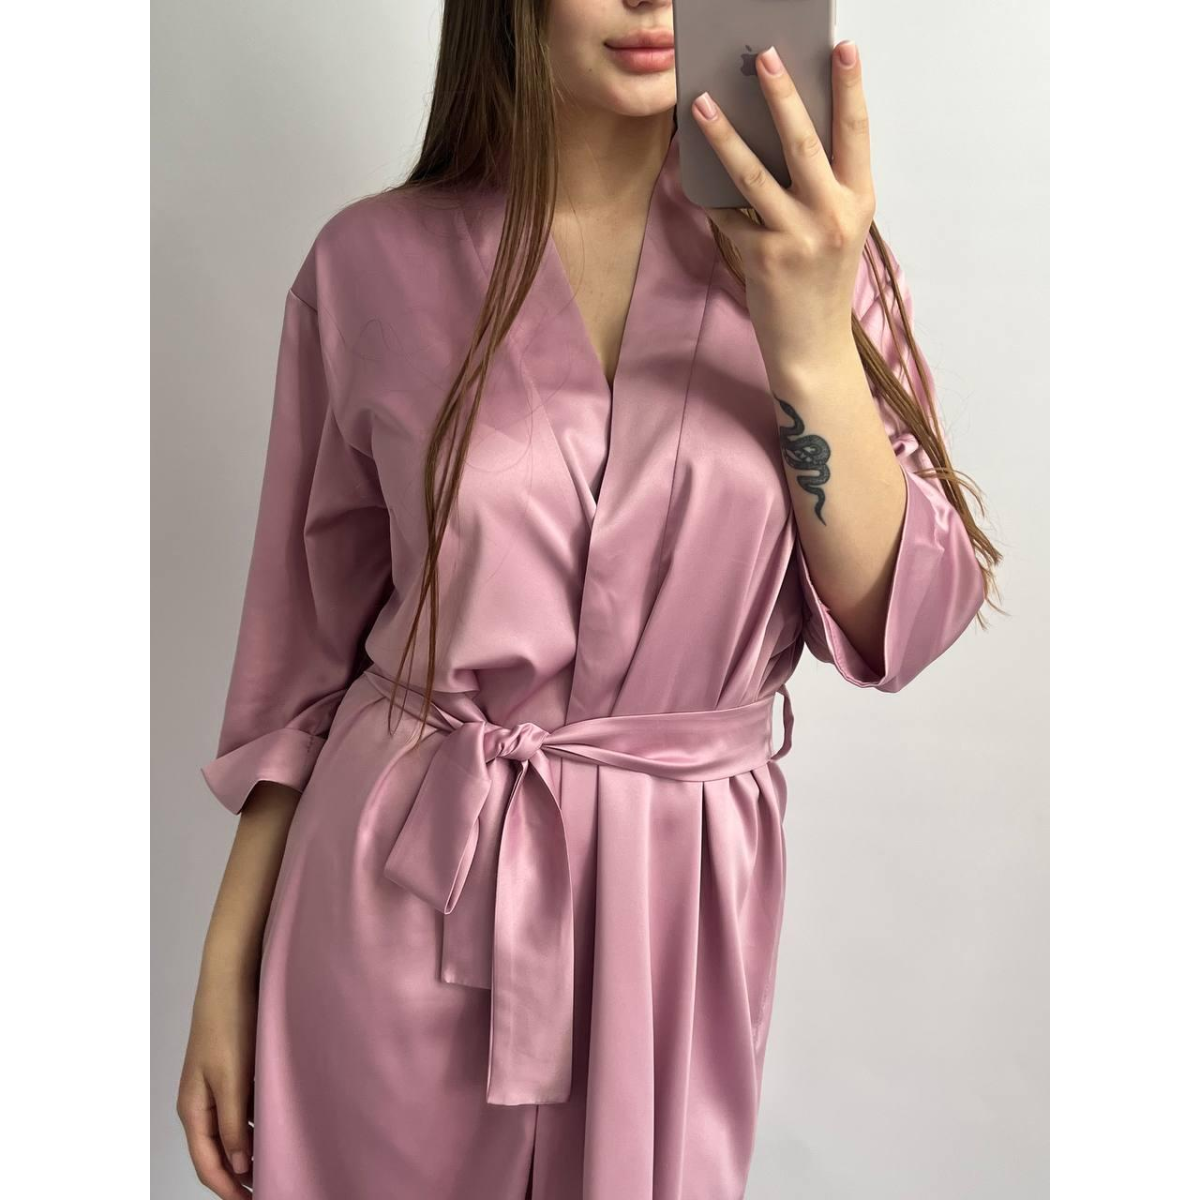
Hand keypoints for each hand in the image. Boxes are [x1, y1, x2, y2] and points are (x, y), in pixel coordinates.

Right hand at [177, 964, 257, 1197]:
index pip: (207, 1164)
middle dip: (238, 1177)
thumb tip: (239, 1167)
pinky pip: (240, 1111)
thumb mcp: (232, 1078)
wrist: (232, 976)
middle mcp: (200, 1102)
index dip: (229, 1189)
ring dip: (248, 1152)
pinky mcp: (231, 1071)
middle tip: (269, 1190)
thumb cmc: (230, 1023)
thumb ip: (233, 1124)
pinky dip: (254, 1126)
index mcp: (193, 1108)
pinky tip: (276, 1129)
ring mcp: (214, 1086)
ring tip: (276, 1166)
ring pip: (229, 1133)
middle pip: (216, 1153)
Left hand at [689, 41, 874, 376]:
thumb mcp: (839, 228)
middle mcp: (833, 215)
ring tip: (701, 103)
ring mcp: (798, 238)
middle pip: (804, 142)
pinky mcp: (764, 259)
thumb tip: (783, 131)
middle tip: (762, 57)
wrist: (812, 346)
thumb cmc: (822, 281)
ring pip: (754, 174)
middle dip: (781, 96)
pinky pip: (729, 215)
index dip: (849, 87)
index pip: (856, 132)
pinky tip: (691, 174)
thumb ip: (823, 185)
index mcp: (858, 200)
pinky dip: (709, 195)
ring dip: (724, 135)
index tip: (841, 47)